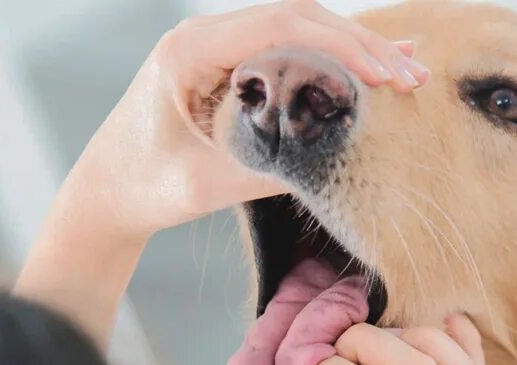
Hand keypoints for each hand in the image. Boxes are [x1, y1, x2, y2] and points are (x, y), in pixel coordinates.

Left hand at [18, 1, 428, 345]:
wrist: (106, 193)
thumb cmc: (144, 187)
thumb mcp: (207, 183)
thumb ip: (268, 168)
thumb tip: (336, 158)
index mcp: (189, 51)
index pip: (279, 25)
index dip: (340, 44)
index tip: (384, 75)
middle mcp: (203, 37)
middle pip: (296, 18)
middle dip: (358, 46)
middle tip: (410, 77)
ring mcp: (215, 48)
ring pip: (296, 31)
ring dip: (350, 50)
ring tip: (406, 71)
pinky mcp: (226, 67)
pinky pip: (284, 51)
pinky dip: (327, 60)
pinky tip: (370, 66)